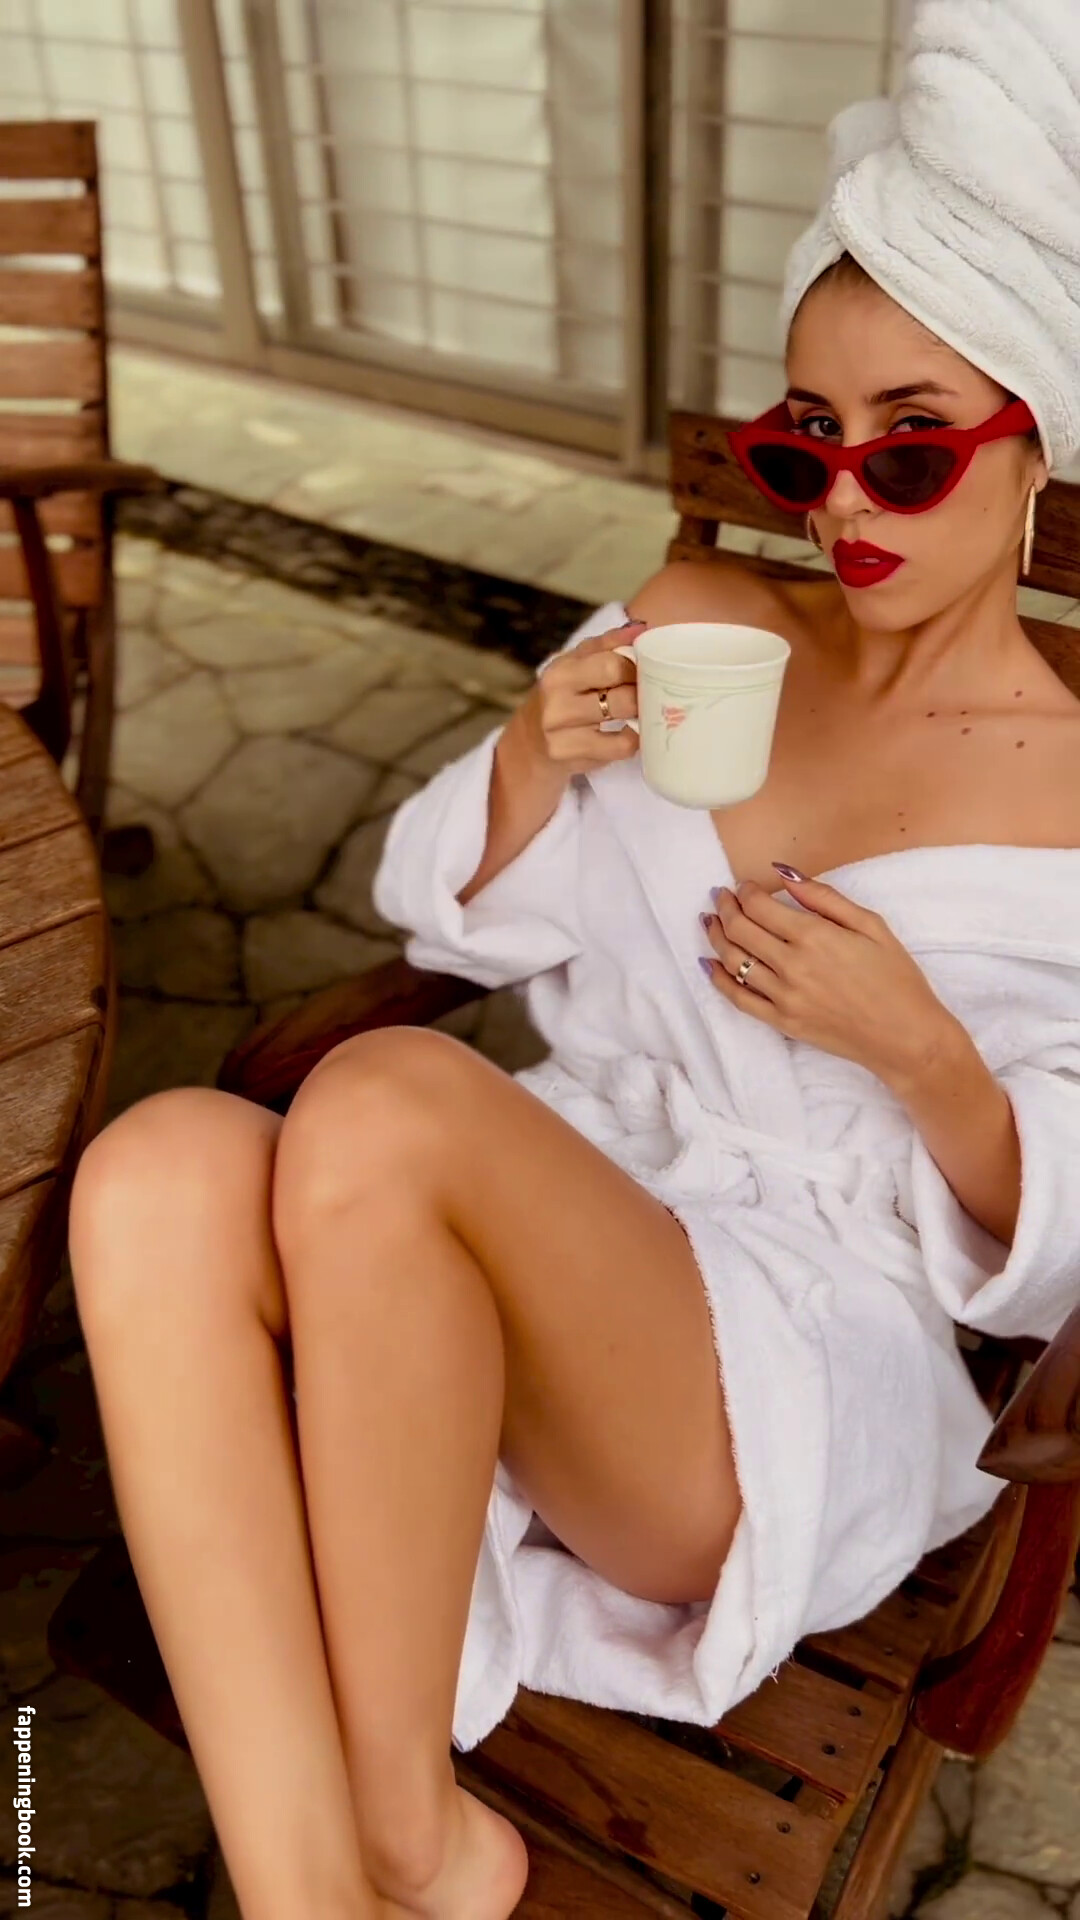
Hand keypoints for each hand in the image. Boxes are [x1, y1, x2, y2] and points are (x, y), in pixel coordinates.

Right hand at [513, 619, 643, 777]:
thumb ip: (608, 644)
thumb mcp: (575, 664)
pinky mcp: (569, 756)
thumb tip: (642, 627)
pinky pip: (619, 749)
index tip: (644, 673)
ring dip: (640, 719)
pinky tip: (627, 734)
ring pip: (624, 725)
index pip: (614, 665)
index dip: (637, 669)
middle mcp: (557, 702)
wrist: (529, 743)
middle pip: (623, 697)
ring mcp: (561, 733)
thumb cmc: (560, 697)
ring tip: (639, 713)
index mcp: (562, 672)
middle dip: (643, 696)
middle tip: (648, 696)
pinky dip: (632, 741)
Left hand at [699, 873, 957, 1088]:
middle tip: (720, 897)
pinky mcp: (782, 1022)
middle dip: (725, 908)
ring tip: (710, 922)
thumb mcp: (871, 925)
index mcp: (814, 936)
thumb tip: (784, 873)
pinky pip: (738, 998)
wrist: (905, 1036)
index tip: (743, 885)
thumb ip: (824, 897)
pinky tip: (707, 963)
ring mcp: (783, 996)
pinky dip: (717, 979)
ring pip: (733, 961)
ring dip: (716, 937)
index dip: (745, 892)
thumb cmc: (896, 978)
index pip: (760, 906)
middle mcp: (792, 965)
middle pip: (740, 930)